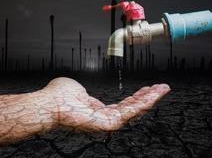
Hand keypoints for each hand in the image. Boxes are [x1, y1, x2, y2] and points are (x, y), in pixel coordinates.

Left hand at [42, 77, 169, 130]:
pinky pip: (128, 113)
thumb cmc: (58, 97)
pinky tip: (152, 95)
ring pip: (133, 111)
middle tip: (161, 88)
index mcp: (96, 111)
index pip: (121, 106)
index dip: (135, 97)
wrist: (49, 103)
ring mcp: (105, 122)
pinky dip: (142, 103)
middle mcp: (103, 119)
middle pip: (131, 109)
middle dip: (147, 98)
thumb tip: (83, 92)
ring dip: (149, 100)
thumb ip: (85, 93)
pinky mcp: (106, 124)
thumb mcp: (77, 89)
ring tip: (162, 89)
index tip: (146, 89)